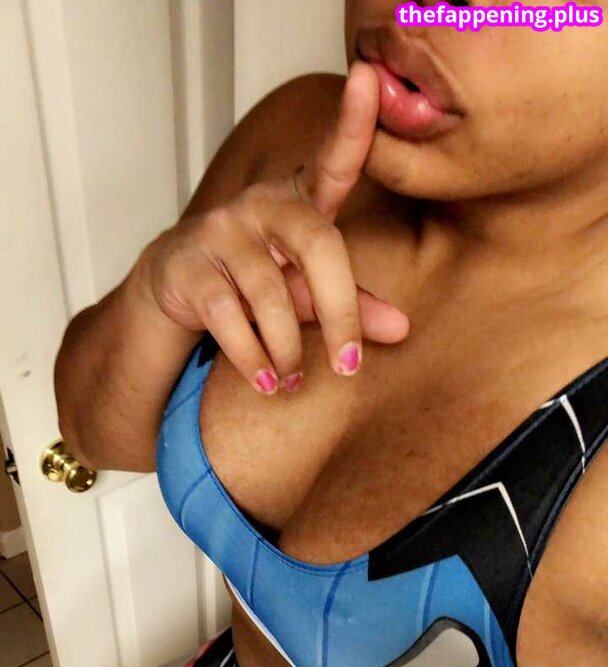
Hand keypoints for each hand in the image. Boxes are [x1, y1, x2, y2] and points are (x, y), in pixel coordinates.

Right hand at [139, 61, 408, 393]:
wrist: (174, 293)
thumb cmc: (253, 284)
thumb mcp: (307, 293)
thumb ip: (352, 307)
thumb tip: (403, 330)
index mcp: (299, 203)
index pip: (332, 161)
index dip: (353, 124)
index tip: (370, 81)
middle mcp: (261, 206)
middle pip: (318, 245)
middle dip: (341, 313)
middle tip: (348, 366)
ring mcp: (221, 232)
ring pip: (271, 294)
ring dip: (288, 350)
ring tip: (293, 382)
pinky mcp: (189, 266)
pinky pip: (231, 318)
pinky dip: (253, 358)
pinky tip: (265, 382)